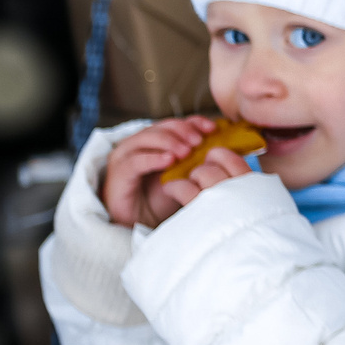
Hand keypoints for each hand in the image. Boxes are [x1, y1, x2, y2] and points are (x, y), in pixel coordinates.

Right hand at [101, 117, 255, 228]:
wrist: (137, 221)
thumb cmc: (161, 197)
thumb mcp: (184, 176)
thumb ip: (197, 160)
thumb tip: (226, 149)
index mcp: (156, 140)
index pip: (177, 123)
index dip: (194, 122)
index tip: (213, 129)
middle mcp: (140, 143)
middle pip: (163, 126)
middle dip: (183, 131)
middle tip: (199, 141)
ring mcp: (126, 155)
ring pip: (148, 138)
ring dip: (169, 142)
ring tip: (186, 151)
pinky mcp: (119, 172)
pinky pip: (136, 160)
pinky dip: (153, 158)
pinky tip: (169, 161)